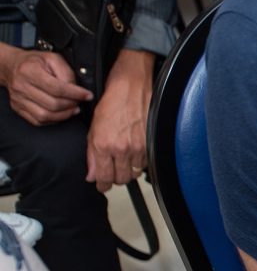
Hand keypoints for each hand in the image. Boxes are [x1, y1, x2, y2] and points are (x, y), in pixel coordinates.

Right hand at [0, 48, 91, 124]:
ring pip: (45, 115)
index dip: (75, 94)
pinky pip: (38, 121)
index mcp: (29, 71)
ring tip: (73, 109)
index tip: (87, 95)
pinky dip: (53, 120)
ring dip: (64, 115)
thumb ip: (66, 73)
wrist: (12, 66)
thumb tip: (76, 89)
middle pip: (52, 104)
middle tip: (80, 102)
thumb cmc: (35, 62)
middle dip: (71, 105)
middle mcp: (21, 86)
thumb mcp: (53, 59)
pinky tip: (61, 114)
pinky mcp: (18, 108)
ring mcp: (18, 99)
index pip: (56, 88)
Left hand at [85, 50, 154, 192]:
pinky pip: (145, 163)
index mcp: (104, 145)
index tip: (101, 184)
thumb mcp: (94, 127)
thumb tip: (92, 174)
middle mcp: (123, 149)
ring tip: (123, 158)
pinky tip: (134, 151)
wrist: (132, 86)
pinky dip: (139, 161)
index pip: (104, 178)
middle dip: (115, 178)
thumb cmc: (113, 101)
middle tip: (111, 170)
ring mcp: (139, 147)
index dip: (101, 185)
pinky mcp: (151, 143)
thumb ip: (92, 154)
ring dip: (128, 169)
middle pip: (121, 180)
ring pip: (134, 173)